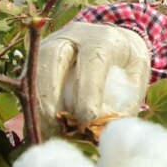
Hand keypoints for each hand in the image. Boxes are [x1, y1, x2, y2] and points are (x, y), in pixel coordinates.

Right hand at [36, 22, 150, 137]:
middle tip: (56, 127)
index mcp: (104, 38)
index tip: (87, 119)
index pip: (93, 60)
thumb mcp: (138, 77)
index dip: (87, 91)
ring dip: (36, 102)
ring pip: (34, 68)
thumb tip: (105, 129)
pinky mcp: (37, 57)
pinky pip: (28, 80)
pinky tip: (40, 125)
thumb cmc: (127, 63)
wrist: (115, 41)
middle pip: (53, 57)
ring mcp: (51, 44)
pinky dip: (33, 104)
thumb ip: (127, 99)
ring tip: (46, 130)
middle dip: (50, 95)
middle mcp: (73, 36)